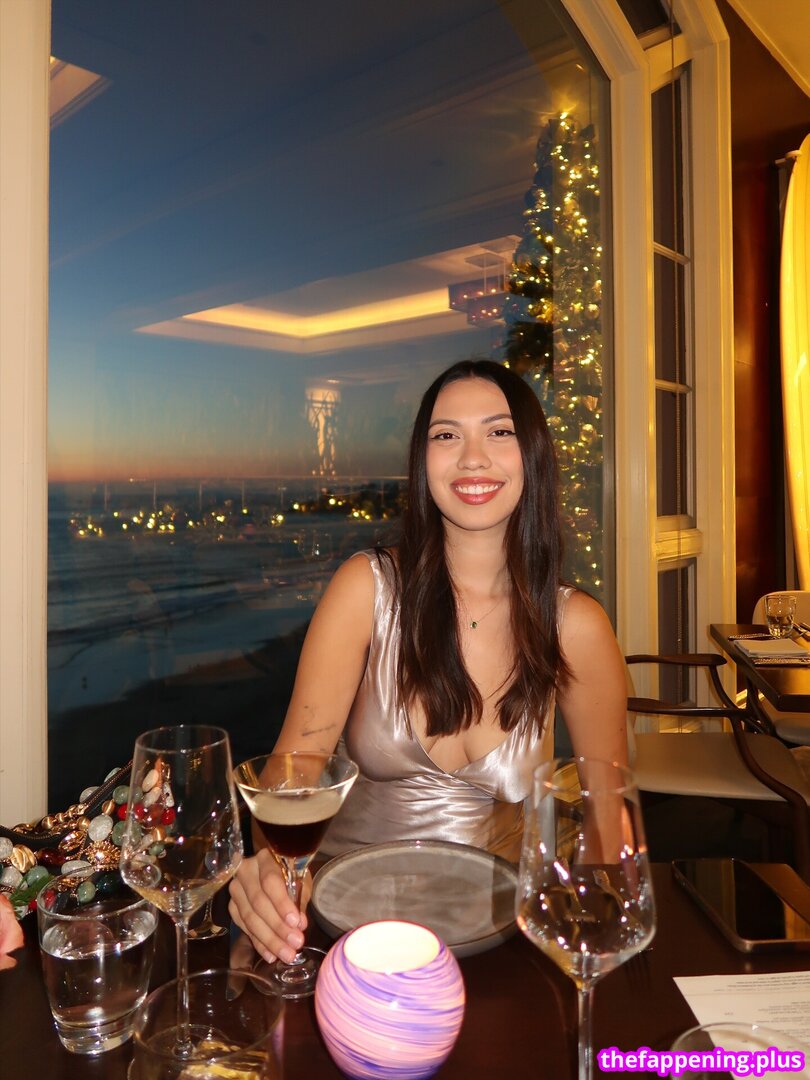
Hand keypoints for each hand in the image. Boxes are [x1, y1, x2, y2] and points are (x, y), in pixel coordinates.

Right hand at [228, 848, 309, 963]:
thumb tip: (299, 925)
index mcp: (265, 858)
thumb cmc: (289, 875)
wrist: (272, 872)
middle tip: (295, 943)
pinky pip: (244, 928)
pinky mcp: (232, 907)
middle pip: (258, 902)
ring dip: (269, 939)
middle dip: (278, 927)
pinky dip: (258, 943)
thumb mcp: (299, 881)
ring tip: (286, 954)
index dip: (282, 903)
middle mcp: (245, 871)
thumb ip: (298, 900)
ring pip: (249, 918)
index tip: (296, 922)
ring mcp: (236, 890)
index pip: (270, 881)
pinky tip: (271, 954)